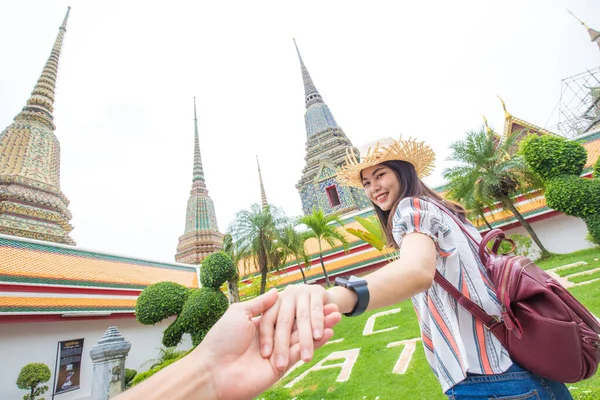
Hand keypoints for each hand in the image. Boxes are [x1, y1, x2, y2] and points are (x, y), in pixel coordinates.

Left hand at [193, 289, 340, 399]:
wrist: (213, 371)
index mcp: (260, 325)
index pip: (286, 313)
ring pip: (303, 337)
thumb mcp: (238, 313)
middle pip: (298, 325)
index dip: (302, 307)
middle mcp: (270, 338)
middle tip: (335, 308)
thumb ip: (260, 303)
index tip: (318, 299)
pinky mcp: (281, 367)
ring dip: (322, 327)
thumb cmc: (222, 339)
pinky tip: (329, 332)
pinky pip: (300, 351)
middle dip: (317, 317)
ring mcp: (277, 352)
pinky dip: (317, 342)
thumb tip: (276, 291)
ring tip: (338, 316)